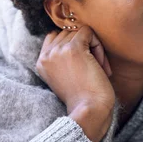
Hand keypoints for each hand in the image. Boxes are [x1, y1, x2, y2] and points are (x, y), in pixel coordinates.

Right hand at [36, 26, 114, 141]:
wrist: (89, 110)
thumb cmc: (84, 96)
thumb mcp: (65, 76)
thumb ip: (62, 57)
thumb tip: (76, 33)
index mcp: (41, 62)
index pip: (55, 36)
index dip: (72, 45)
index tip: (82, 64)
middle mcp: (46, 55)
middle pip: (68, 33)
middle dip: (85, 46)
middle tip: (94, 67)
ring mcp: (58, 50)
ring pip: (79, 32)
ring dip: (93, 47)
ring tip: (98, 67)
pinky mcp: (73, 48)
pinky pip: (88, 31)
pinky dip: (98, 45)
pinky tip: (101, 65)